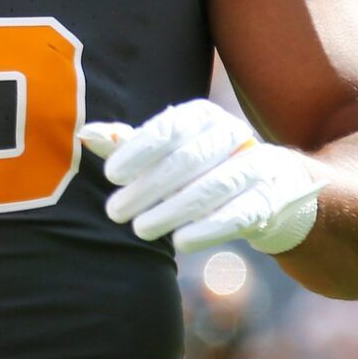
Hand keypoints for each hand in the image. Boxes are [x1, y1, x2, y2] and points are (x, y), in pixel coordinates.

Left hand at [79, 99, 326, 254]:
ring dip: (172, 210)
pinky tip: (180, 242)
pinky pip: (239, 214)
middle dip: (148, 187)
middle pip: (187, 159)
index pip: (169, 128)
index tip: (111, 174)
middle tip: (116, 211)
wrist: (272, 186)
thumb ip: (128, 144)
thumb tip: (85, 134)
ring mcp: (255, 165)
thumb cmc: (203, 166)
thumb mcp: (168, 151)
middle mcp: (232, 133)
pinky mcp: (270, 199)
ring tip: (140, 229)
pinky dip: (208, 228)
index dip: (138, 150)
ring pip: (212, 187)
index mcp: (203, 115)